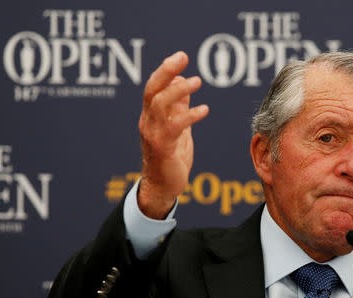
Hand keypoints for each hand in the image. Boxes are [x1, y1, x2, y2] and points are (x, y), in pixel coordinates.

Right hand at [137, 51, 208, 218]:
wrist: (162, 186)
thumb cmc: (170, 156)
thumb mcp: (176, 127)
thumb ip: (178, 106)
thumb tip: (183, 81)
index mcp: (150, 116)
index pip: (153, 87)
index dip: (165, 70)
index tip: (181, 57)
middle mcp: (148, 122)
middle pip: (152, 90)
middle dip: (166, 71)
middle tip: (183, 57)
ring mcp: (153, 135)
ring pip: (160, 104)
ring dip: (178, 90)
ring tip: (197, 81)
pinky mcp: (163, 148)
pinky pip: (175, 126)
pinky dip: (190, 115)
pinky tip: (204, 109)